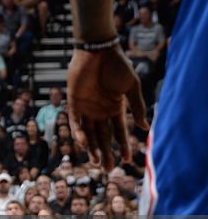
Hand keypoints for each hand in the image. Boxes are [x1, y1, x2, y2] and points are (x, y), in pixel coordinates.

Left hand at [67, 46, 148, 170]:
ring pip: (88, 133)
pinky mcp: (73, 101)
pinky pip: (75, 121)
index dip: (122, 146)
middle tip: (108, 169)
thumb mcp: (132, 87)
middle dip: (106, 153)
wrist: (98, 49)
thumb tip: (144, 128)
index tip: (127, 160)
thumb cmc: (117, 65)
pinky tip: (84, 143)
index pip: (118, 131)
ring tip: (96, 162)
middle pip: (102, 136)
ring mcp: (86, 107)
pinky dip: (79, 132)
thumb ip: (137, 107)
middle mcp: (100, 110)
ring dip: (91, 148)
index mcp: (115, 107)